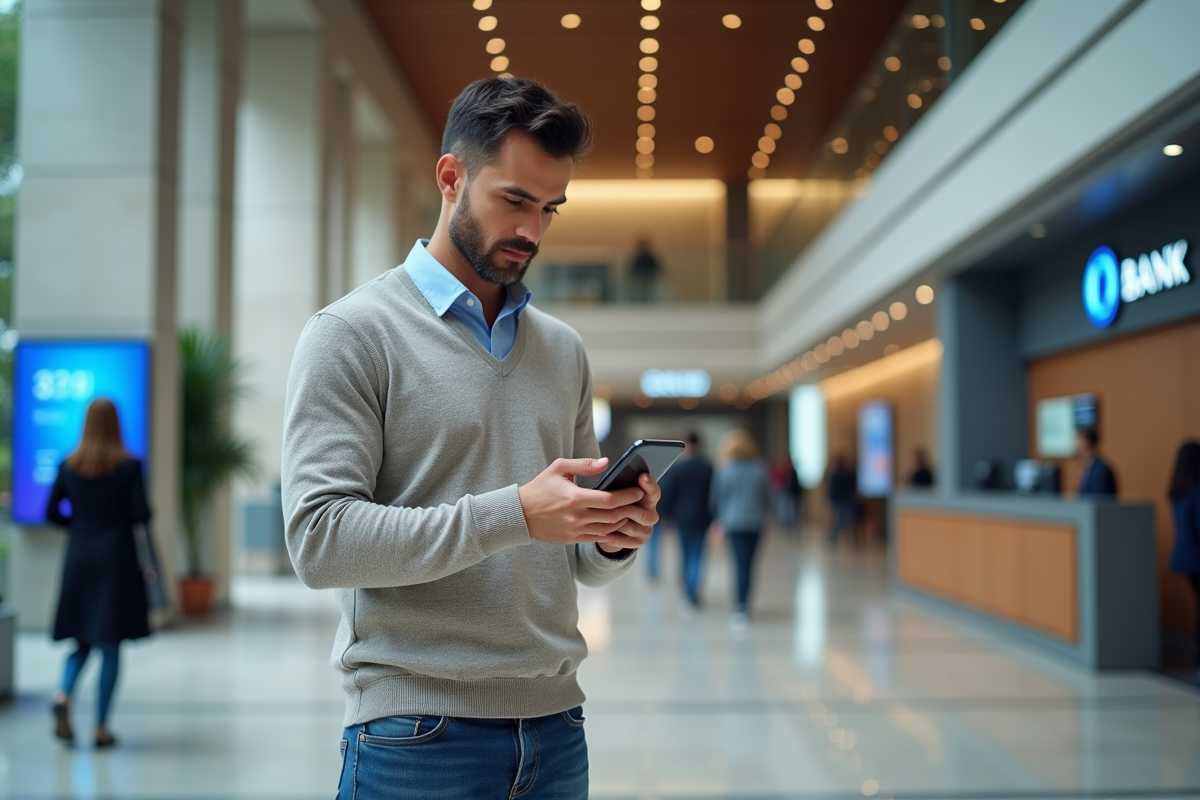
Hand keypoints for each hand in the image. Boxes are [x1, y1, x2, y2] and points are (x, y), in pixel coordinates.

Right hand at [518, 458, 656, 546]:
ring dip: (621, 521)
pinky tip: (617, 524)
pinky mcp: (572, 539)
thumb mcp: (559, 468)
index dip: (627, 496)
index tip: (638, 491)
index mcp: (575, 498)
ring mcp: (575, 530)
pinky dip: (610, 531)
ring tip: (630, 512)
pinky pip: (597, 537)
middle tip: (640, 502)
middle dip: (629, 508)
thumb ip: (584, 465)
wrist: (520, 514)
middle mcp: (576, 516)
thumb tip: (607, 462)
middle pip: (613, 516)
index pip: (609, 499)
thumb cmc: (540, 488)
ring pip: (607, 529)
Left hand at [597, 471, 660, 552]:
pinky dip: (610, 536)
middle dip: (625, 509)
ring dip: (616, 523)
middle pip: (643, 513)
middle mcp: (650, 514)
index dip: (649, 485)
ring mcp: (645, 530)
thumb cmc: (612, 503)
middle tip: (610, 505)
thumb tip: (604, 463)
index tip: (642, 477)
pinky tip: (599, 531)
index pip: (654, 492)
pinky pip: (623, 541)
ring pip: (630, 527)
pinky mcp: (637, 543)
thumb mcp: (613, 489)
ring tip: (600, 518)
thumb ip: (614, 481)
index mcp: (647, 499)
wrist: (611, 527)